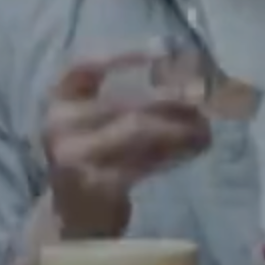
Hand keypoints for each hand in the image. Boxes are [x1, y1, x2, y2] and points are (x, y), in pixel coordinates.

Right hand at [42, 52, 211, 237]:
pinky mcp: (98, 187)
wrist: (73, 215)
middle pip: (127, 104)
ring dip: (181, 128)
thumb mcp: (94, 120)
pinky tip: (194, 149)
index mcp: (58, 101)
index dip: (124, 54)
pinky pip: (145, 163)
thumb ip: (126, 95)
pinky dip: (174, 153)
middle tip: (206, 97)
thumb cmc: (93, 156)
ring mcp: (77, 158)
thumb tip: (185, 70)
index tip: (164, 48)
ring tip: (206, 127)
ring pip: (140, 132)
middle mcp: (60, 127)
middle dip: (172, 99)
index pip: (85, 67)